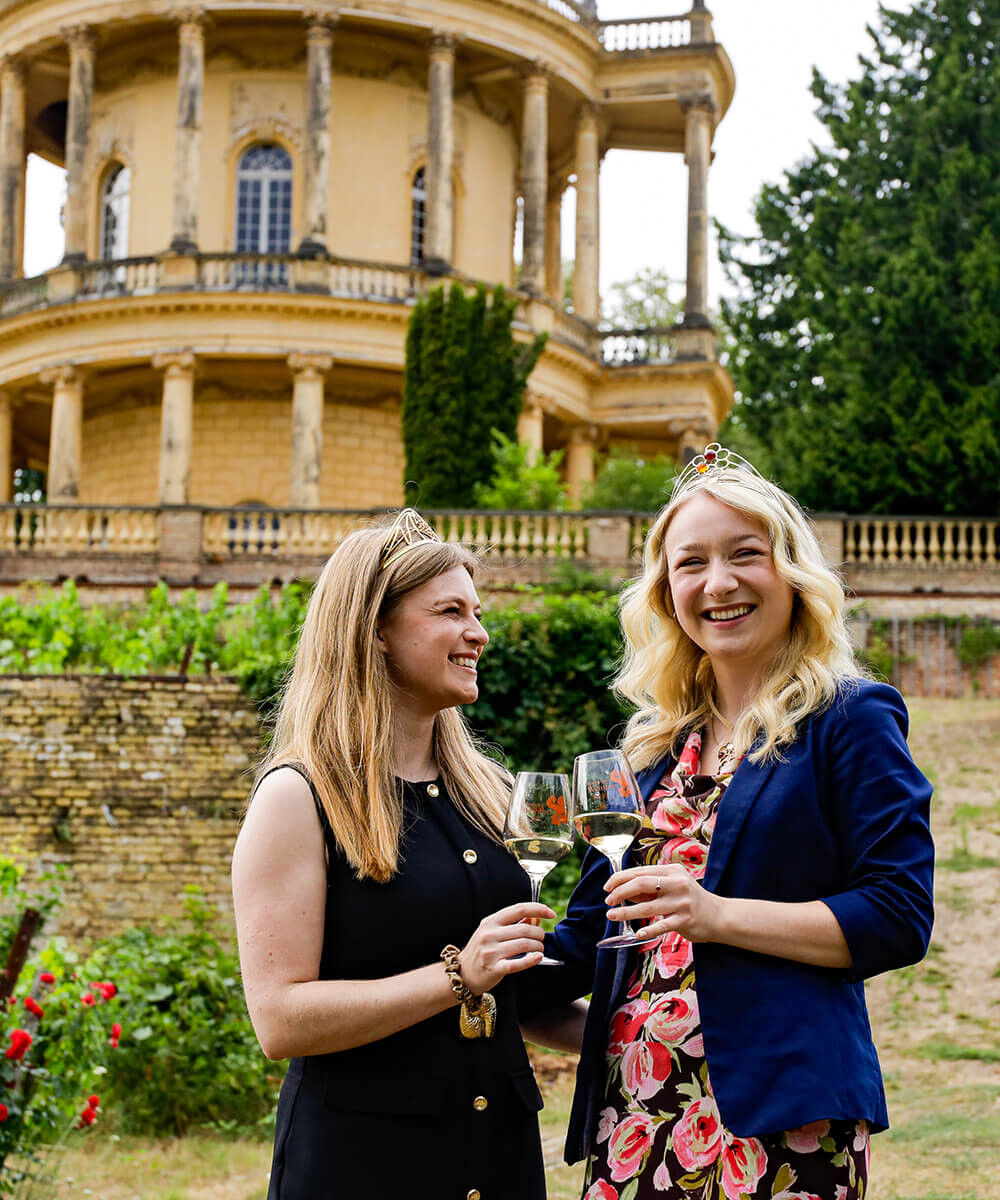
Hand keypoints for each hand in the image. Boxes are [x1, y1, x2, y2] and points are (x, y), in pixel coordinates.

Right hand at [457, 902, 553, 992]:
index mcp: (491, 921)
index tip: (551, 913)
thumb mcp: (493, 932)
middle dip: (539, 933)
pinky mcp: (494, 968)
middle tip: (541, 939)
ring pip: (524, 944)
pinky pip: (517, 963)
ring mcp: (491, 952)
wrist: (463, 973)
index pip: (519, 909)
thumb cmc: (482, 950)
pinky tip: (538, 957)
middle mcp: (489, 934)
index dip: (538, 908)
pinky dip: (531, 960)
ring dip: (538, 947)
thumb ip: (515, 924)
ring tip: (539, 949)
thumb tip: (537, 916)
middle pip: (525, 929)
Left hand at [605, 865, 722, 943]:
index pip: (640, 872)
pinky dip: (648, 930)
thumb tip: (622, 890)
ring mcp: (682, 902)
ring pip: (647, 906)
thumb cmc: (690, 900)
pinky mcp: (685, 920)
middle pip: (641, 884)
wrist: (719, 916)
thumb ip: (649, 888)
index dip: (620, 878)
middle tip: (608, 901)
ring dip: (626, 912)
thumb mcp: (672, 887)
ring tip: (612, 916)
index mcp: (671, 871)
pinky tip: (638, 934)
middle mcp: (677, 883)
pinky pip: (662, 925)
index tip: (607, 887)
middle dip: (620, 892)